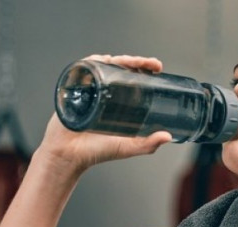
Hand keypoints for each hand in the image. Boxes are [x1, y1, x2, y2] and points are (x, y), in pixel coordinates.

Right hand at [35, 54, 173, 174]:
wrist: (68, 156)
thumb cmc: (96, 152)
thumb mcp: (127, 147)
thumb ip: (147, 144)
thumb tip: (168, 136)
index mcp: (119, 101)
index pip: (134, 78)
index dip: (145, 69)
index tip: (157, 67)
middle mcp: (105, 91)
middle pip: (121, 68)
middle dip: (136, 61)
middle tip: (150, 64)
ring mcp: (90, 88)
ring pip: (105, 65)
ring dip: (118, 59)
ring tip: (131, 61)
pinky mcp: (74, 88)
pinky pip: (83, 69)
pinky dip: (92, 62)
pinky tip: (103, 60)